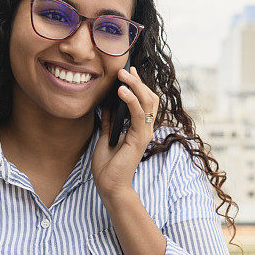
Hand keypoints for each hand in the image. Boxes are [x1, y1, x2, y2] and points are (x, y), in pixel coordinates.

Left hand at [92, 66, 159, 200]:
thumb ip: (109, 120)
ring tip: (123, 74)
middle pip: (149, 98)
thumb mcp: (105, 135)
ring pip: (147, 102)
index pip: (144, 100)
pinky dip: (131, 100)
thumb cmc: (108, 164)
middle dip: (138, 81)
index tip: (129, 70)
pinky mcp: (139, 138)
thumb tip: (107, 103)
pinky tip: (122, 90)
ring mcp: (144, 133)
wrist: (109, 185)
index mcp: (137, 127)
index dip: (138, 84)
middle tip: (126, 69)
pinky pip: (138, 114)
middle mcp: (144, 128)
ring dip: (136, 85)